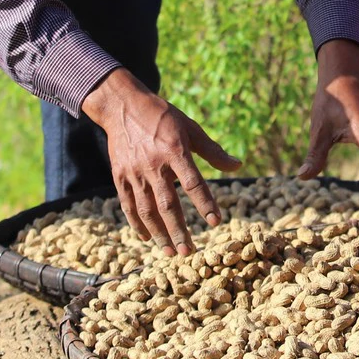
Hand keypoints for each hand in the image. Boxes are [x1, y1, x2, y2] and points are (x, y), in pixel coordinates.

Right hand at [81, 69, 241, 253]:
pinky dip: (137, 224)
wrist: (122, 107)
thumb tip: (238, 166)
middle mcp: (154, 165)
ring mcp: (134, 173)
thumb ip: (213, 151)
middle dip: (179, 230)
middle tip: (190, 251)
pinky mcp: (120, 176)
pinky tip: (147, 238)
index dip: (205, 204)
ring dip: (159, 233)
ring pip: (147, 210)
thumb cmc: (162, 117)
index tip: (216, 222)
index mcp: (175, 151)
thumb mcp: (190, 128)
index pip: (193, 183)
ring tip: (171, 251)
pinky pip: (128, 205)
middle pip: (167, 204)